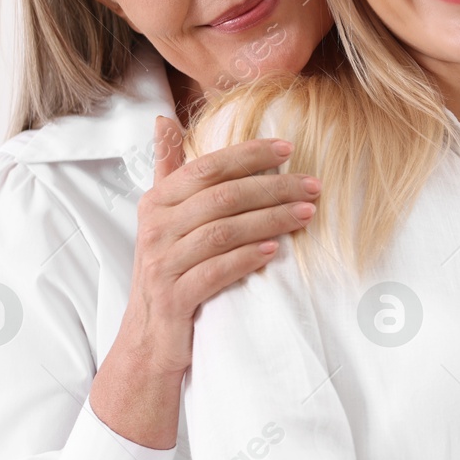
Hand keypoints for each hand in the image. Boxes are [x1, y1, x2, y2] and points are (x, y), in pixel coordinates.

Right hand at [120, 116, 320, 377]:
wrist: (146, 339)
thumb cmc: (167, 269)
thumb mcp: (162, 217)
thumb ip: (168, 169)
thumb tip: (164, 120)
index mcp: (156, 202)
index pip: (207, 168)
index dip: (248, 155)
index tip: (289, 148)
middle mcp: (155, 229)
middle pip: (222, 197)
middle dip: (273, 188)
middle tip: (313, 186)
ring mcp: (162, 264)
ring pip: (223, 232)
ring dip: (270, 220)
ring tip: (306, 214)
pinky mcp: (173, 297)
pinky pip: (216, 271)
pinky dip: (247, 258)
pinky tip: (275, 251)